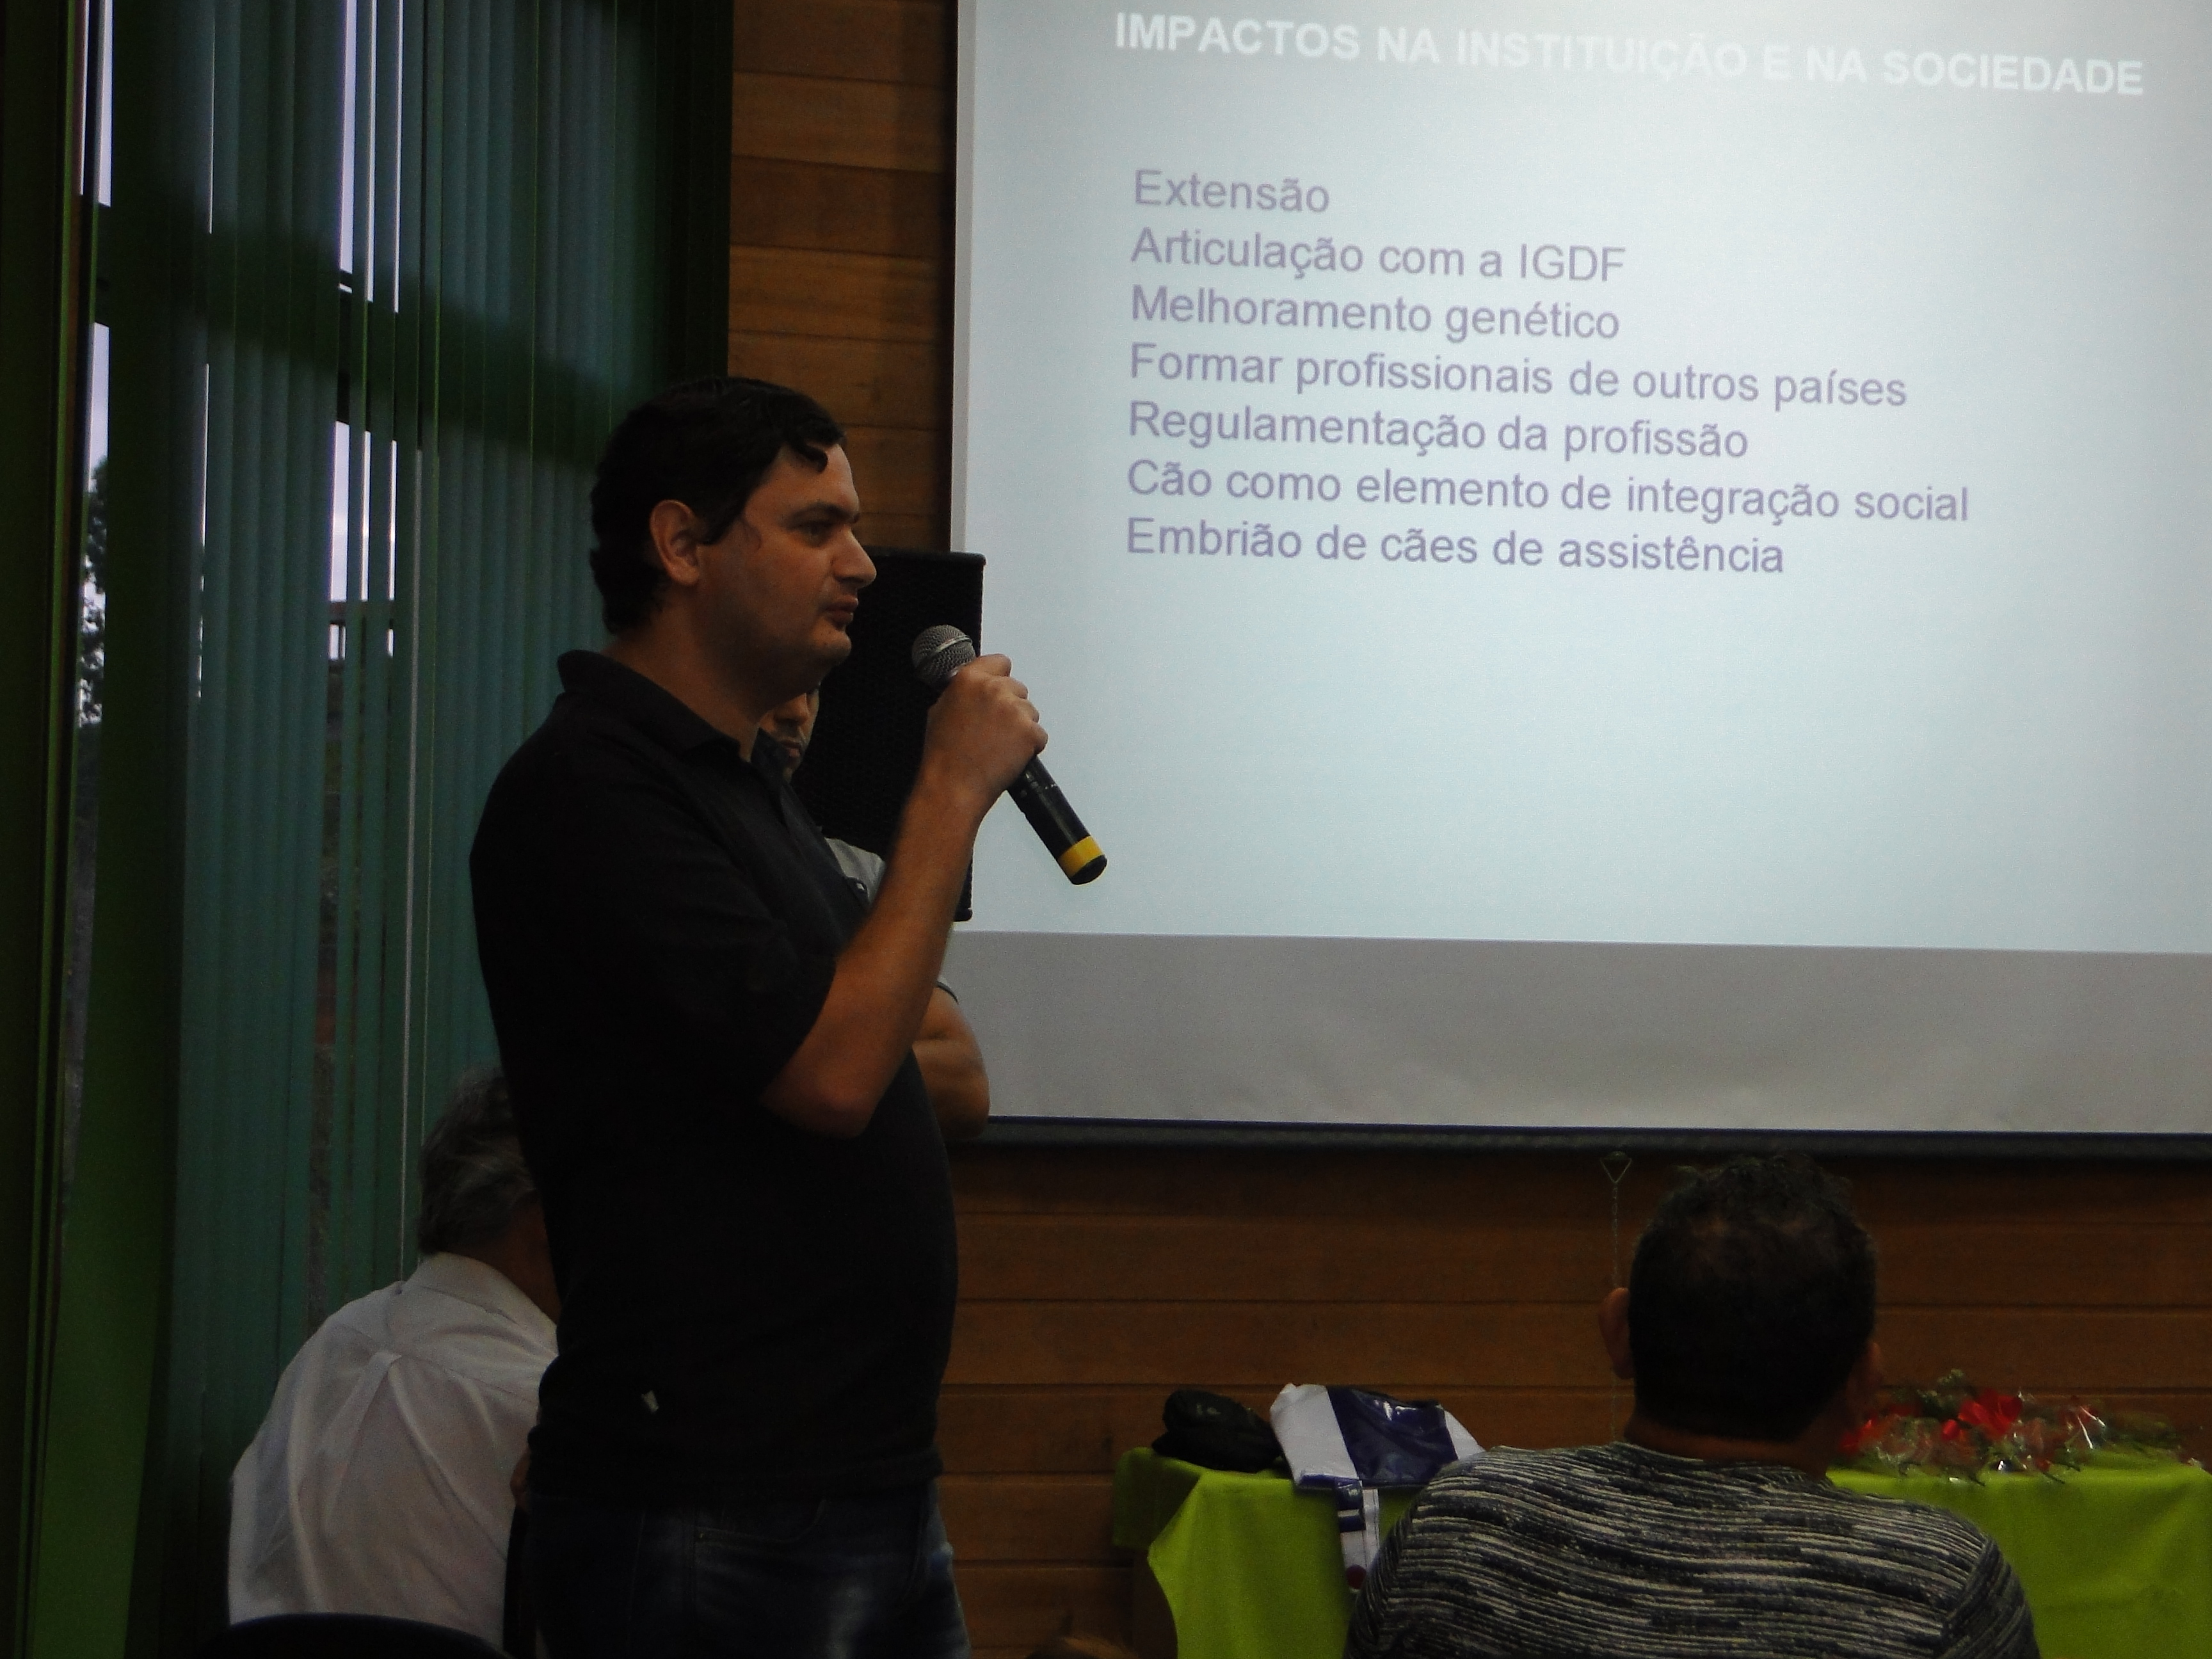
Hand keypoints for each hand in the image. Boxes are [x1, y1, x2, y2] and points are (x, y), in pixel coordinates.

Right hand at [918, 654, 1045, 816]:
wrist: (954, 786)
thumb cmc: (944, 754)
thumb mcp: (940, 711)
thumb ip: (962, 692)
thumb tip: (975, 688)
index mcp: (969, 679)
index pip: (1000, 662)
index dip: (999, 677)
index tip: (998, 690)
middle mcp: (994, 689)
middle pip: (1018, 689)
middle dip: (1011, 707)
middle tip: (996, 730)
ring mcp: (1015, 710)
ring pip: (1030, 712)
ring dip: (1021, 727)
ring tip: (1000, 746)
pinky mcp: (1030, 732)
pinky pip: (1039, 735)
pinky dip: (1030, 746)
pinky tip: (1010, 756)